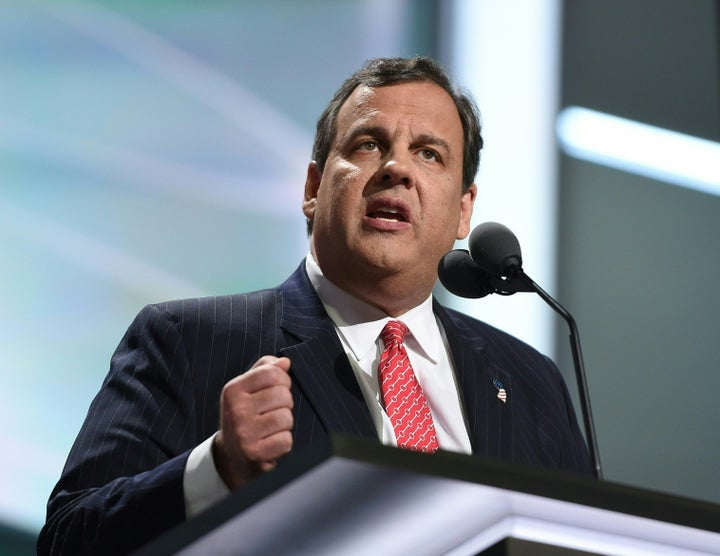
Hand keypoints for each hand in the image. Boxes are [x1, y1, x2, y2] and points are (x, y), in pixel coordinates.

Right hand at [212, 356, 292, 489]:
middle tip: (272, 412)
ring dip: (285, 424)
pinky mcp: (254, 453)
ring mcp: (243, 432)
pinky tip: (271, 442)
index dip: (283, 380)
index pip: (272, 373)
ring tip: (271, 428)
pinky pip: (286, 440)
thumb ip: (265, 370)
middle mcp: (236, 410)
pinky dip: (283, 442)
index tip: (278, 388)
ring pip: (286, 418)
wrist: (231, 455)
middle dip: (285, 403)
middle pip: (283, 395)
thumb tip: (285, 362)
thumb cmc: (245, 415)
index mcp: (233, 389)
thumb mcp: (247, 389)